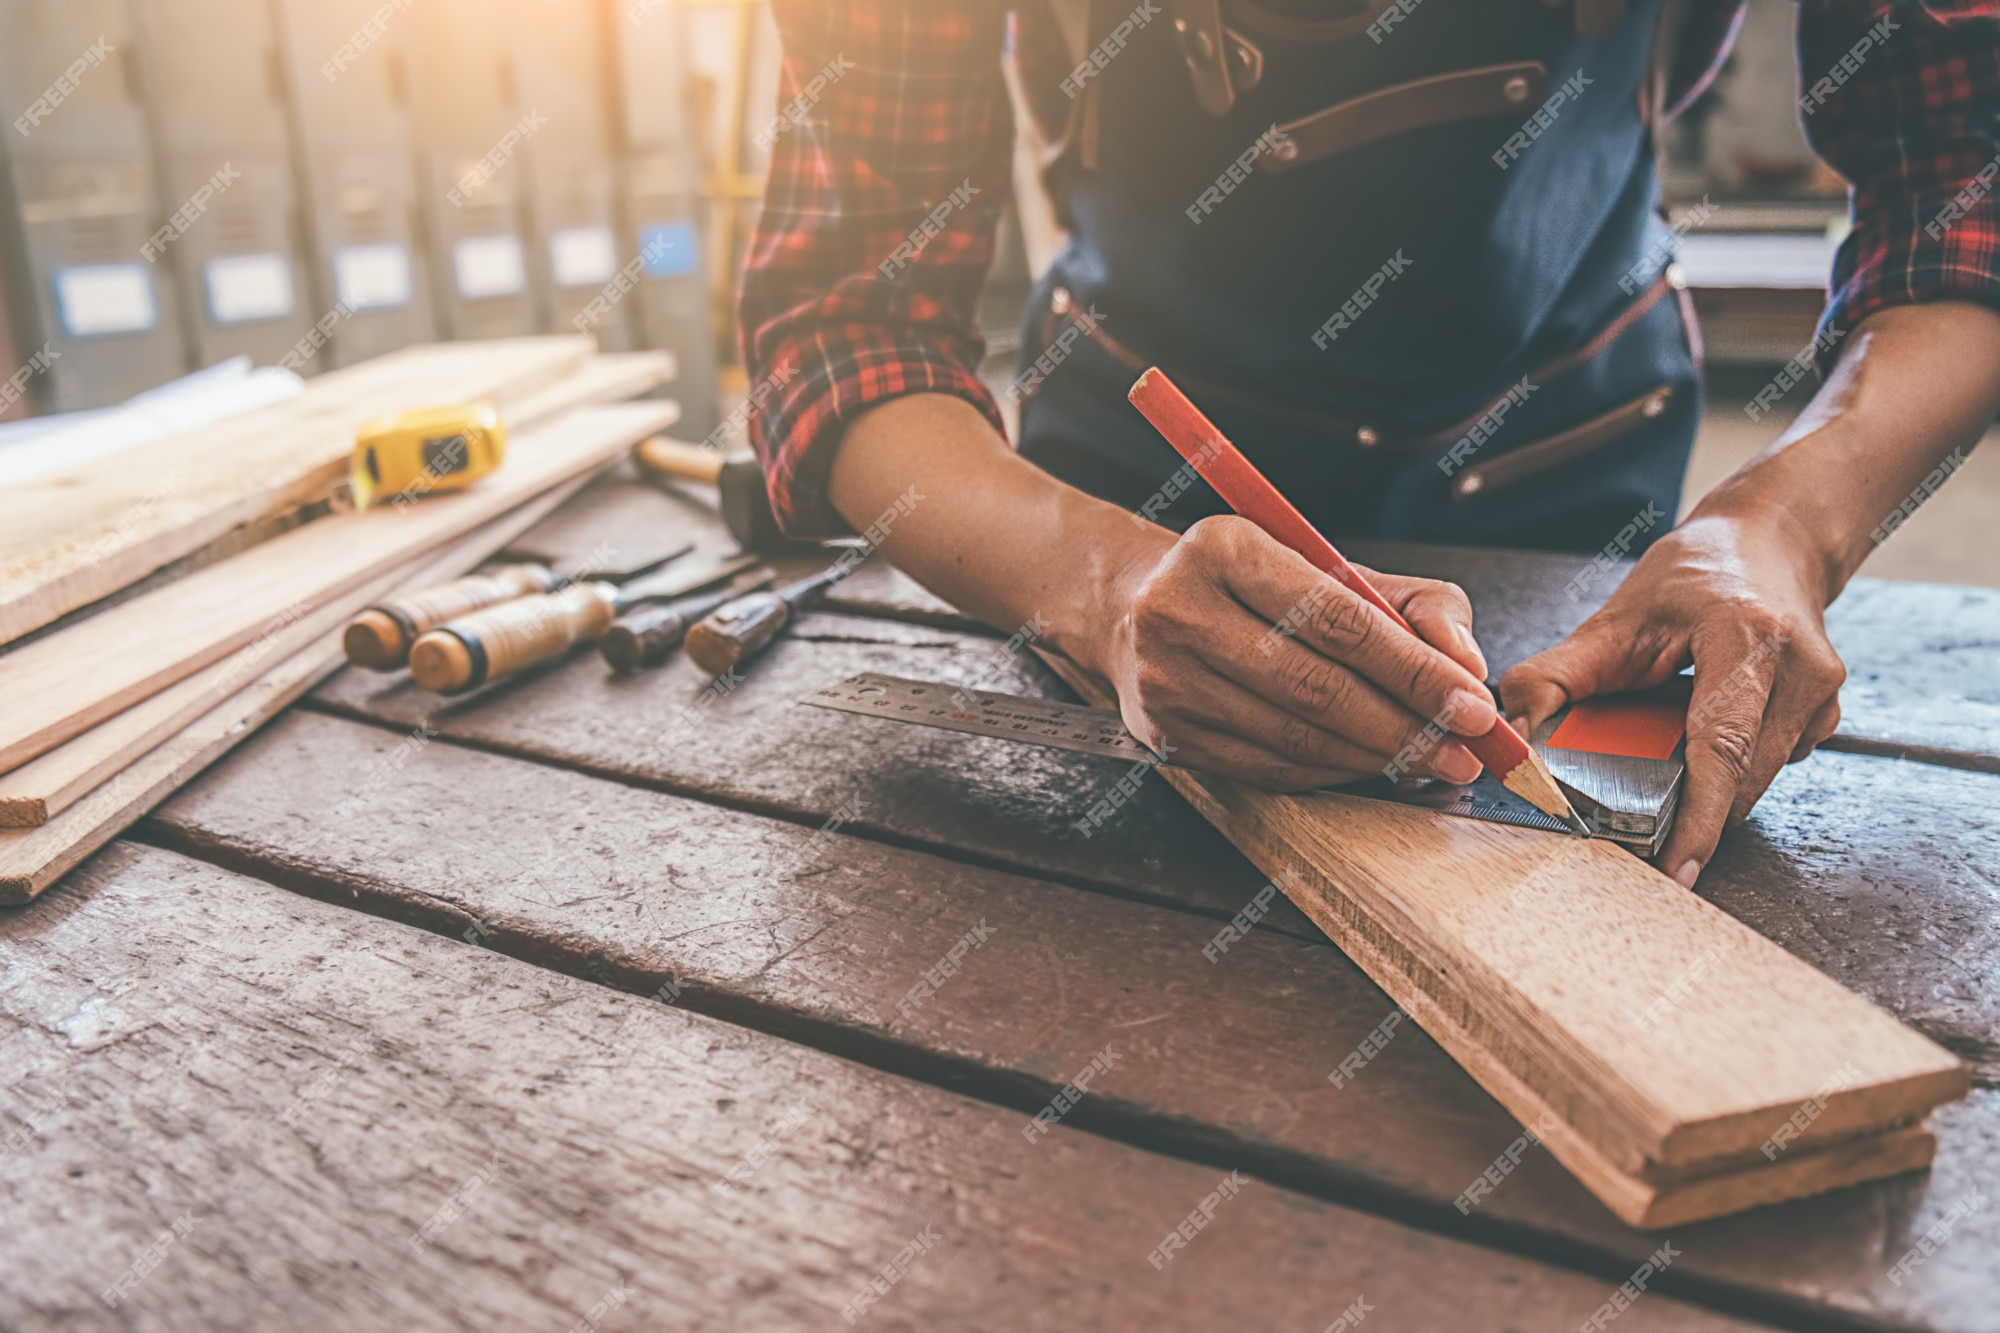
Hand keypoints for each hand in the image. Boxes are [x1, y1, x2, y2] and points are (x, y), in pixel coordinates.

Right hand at [1094, 515, 1500, 790]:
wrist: (1133, 608)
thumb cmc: (1247, 584)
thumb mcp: (1329, 564)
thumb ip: (1413, 602)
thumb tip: (1465, 662)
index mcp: (1224, 549)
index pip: (1337, 620)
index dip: (1414, 670)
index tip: (1472, 704)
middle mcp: (1180, 612)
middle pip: (1316, 687)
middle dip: (1406, 726)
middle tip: (1465, 749)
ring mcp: (1165, 679)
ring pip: (1294, 736)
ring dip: (1375, 756)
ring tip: (1429, 760)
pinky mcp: (1165, 734)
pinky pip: (1268, 766)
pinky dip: (1332, 771)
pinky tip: (1368, 763)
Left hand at [1500, 511, 1845, 887]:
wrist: (1772, 541)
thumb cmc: (1698, 572)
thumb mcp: (1615, 616)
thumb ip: (1554, 678)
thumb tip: (1511, 733)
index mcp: (1746, 639)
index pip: (1721, 749)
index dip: (1698, 819)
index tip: (1676, 867)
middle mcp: (1799, 669)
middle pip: (1738, 779)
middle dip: (1687, 805)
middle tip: (1635, 807)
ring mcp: (1822, 695)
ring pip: (1754, 781)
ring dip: (1707, 781)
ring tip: (1672, 737)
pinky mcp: (1826, 715)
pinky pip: (1768, 766)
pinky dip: (1730, 764)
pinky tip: (1707, 724)